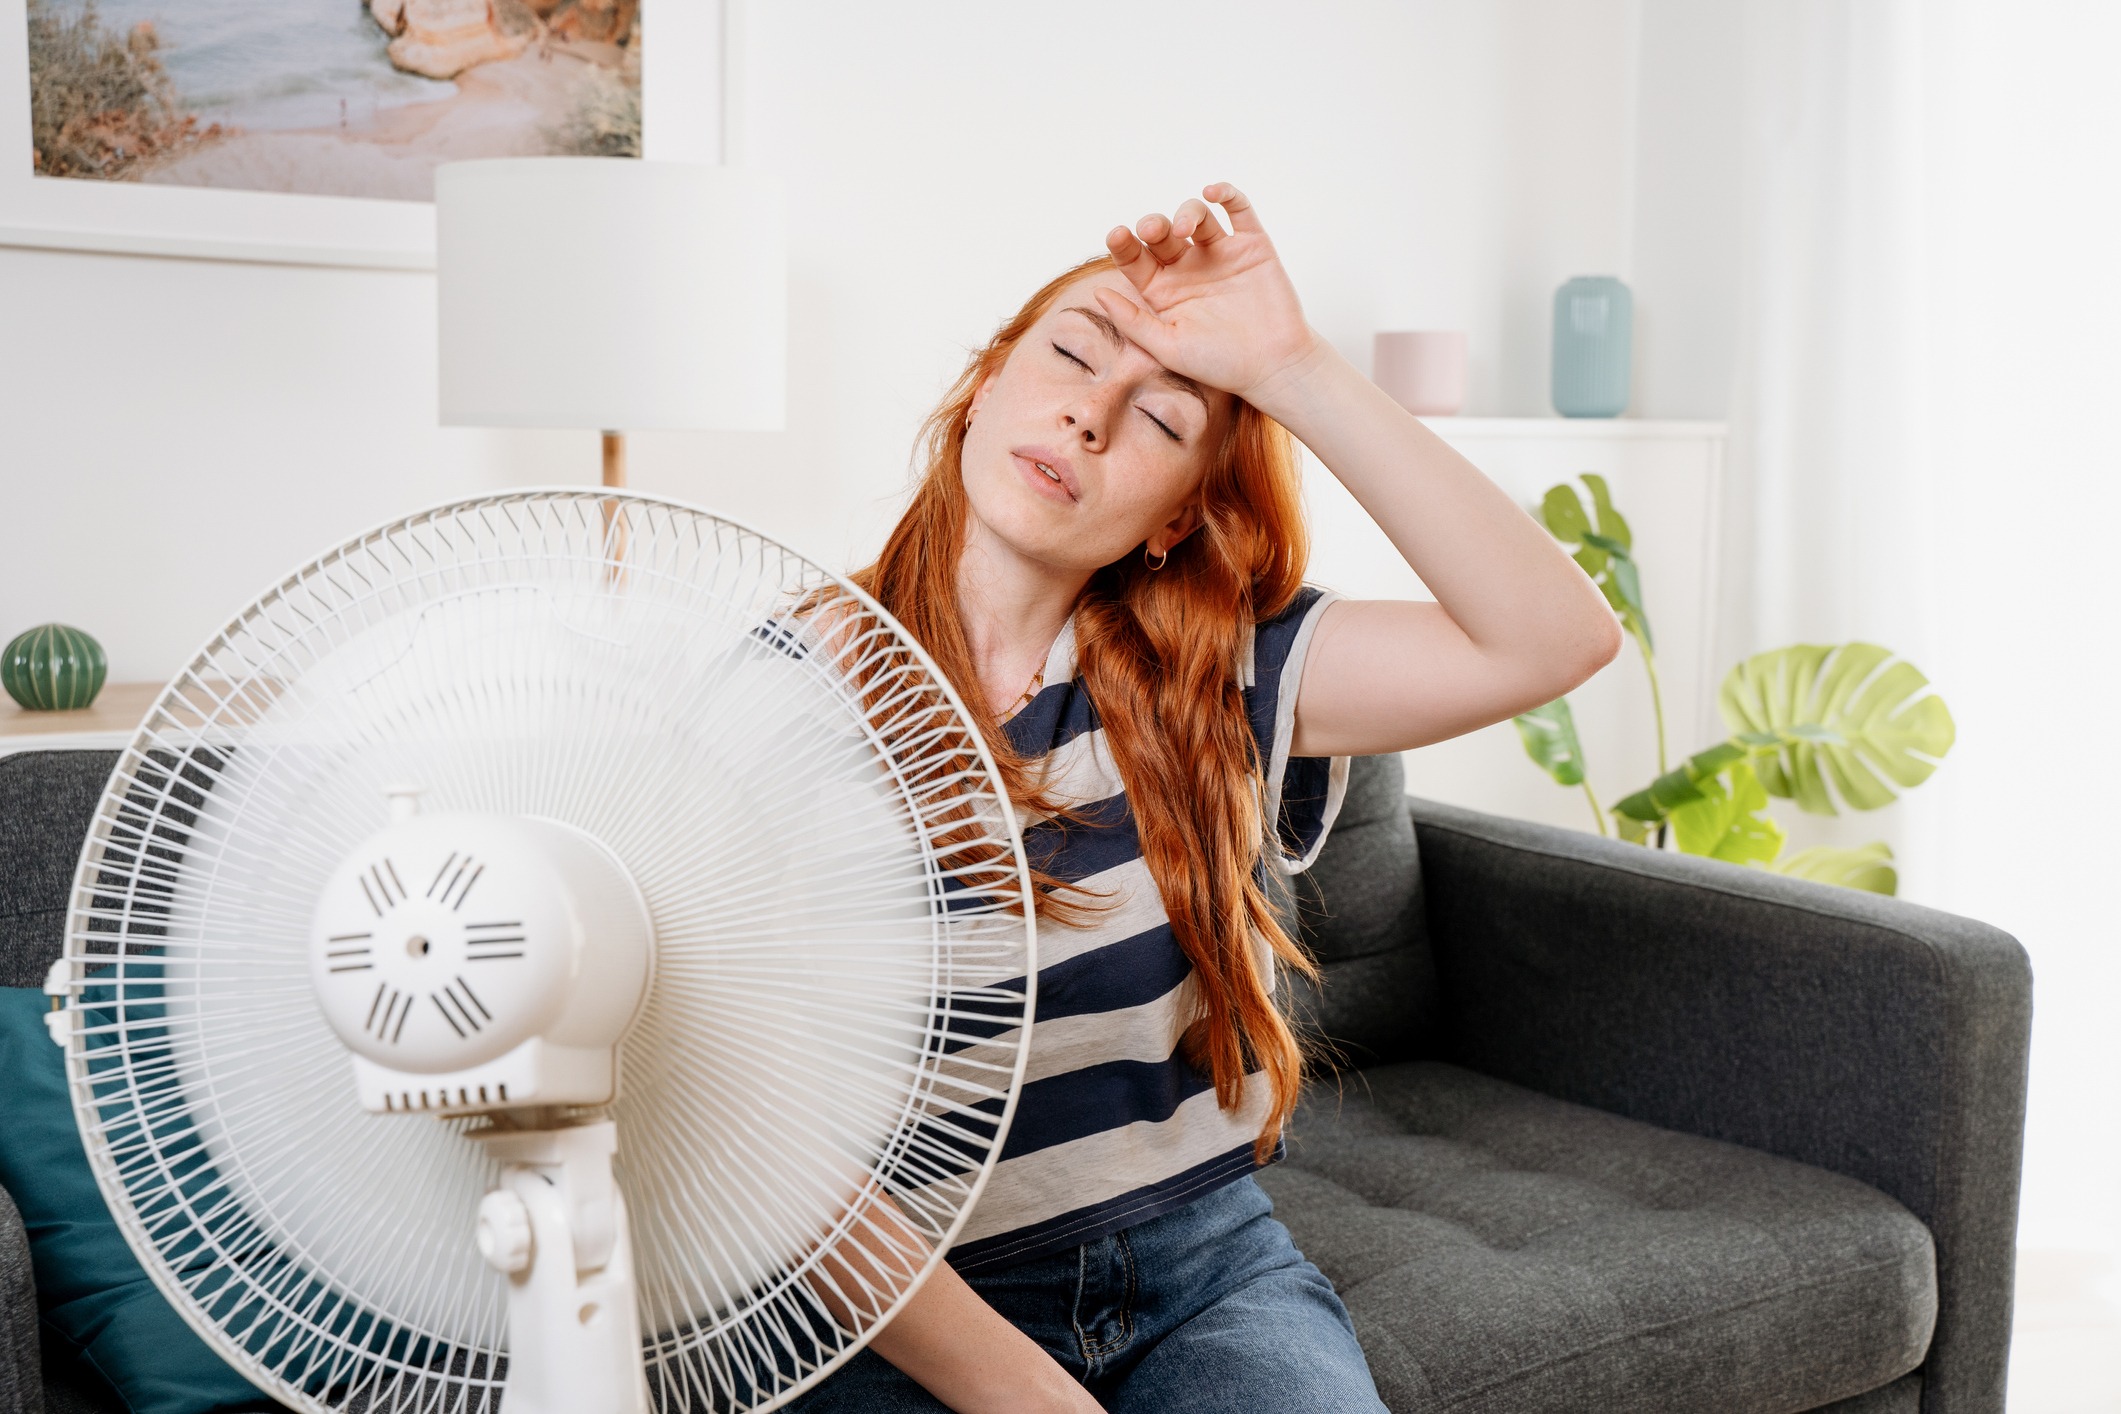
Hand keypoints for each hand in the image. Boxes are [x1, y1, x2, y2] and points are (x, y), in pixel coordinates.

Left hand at [1096, 182, 1324, 409]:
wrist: (1274, 367)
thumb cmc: (1220, 364)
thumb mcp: (1169, 348)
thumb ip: (1133, 321)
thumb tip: (1098, 293)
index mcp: (1163, 290)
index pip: (1135, 258)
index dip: (1123, 243)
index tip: (1117, 235)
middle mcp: (1188, 267)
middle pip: (1162, 233)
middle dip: (1154, 225)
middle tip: (1153, 229)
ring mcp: (1220, 253)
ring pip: (1196, 216)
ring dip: (1186, 212)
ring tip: (1184, 227)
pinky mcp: (1252, 245)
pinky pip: (1239, 209)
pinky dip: (1227, 193)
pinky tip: (1213, 191)